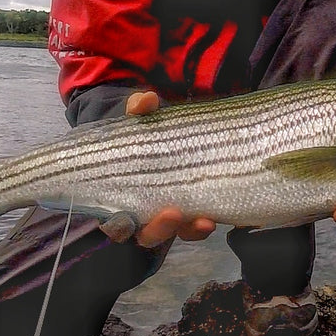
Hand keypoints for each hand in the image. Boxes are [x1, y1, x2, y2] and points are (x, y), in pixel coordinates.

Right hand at [118, 91, 216, 246]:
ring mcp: (174, 217)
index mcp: (123, 198)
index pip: (114, 223)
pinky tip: (221, 215)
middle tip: (174, 213)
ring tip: (205, 220)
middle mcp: (146, 214)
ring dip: (190, 229)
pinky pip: (202, 225)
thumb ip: (140, 110)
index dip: (118, 226)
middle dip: (160, 229)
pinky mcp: (198, 211)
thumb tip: (145, 100)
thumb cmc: (149, 133)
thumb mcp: (143, 120)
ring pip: (178, 233)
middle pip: (147, 235)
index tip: (126, 217)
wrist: (174, 136)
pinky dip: (209, 222)